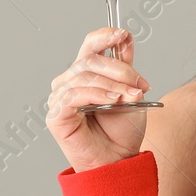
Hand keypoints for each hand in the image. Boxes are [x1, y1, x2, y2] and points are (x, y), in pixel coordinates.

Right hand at [47, 27, 153, 172]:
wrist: (119, 161)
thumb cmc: (122, 132)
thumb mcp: (131, 93)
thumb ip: (125, 67)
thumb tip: (124, 38)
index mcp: (86, 74)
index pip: (89, 45)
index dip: (104, 36)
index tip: (122, 34)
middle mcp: (70, 82)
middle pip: (90, 59)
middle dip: (120, 70)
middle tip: (139, 84)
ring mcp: (60, 97)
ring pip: (84, 77)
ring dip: (112, 85)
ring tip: (130, 97)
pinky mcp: (56, 114)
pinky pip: (74, 94)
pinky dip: (97, 95)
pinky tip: (113, 101)